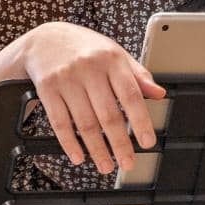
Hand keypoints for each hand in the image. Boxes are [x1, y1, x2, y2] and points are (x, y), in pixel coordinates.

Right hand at [0, 22, 163, 174]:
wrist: (44, 39)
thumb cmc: (85, 48)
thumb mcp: (115, 53)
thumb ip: (138, 74)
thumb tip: (159, 93)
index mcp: (112, 59)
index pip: (131, 95)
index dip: (141, 121)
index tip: (148, 142)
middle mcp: (90, 69)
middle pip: (108, 114)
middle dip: (120, 144)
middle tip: (128, 163)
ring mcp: (67, 79)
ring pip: (85, 122)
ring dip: (97, 149)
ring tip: (106, 165)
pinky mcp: (47, 89)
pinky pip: (59, 122)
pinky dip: (69, 143)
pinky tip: (79, 156)